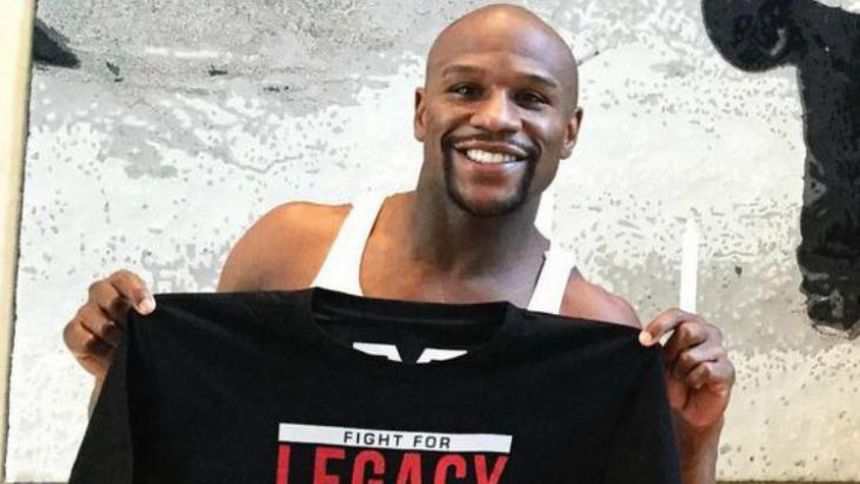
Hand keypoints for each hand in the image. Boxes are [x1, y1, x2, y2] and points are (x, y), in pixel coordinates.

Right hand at [62, 270, 154, 380]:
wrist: (132, 362)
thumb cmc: (144, 336)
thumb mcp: (154, 321)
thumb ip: (151, 313)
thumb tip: (150, 312)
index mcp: (123, 285)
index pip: (125, 279)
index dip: (136, 291)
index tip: (148, 308)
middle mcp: (102, 295)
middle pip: (102, 291)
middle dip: (119, 311)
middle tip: (131, 327)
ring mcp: (86, 313)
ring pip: (90, 314)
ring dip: (108, 332)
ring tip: (123, 345)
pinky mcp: (74, 333)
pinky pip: (76, 334)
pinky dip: (90, 343)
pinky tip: (106, 351)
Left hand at [639, 309, 734, 429]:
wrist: (686, 410)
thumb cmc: (674, 380)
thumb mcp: (659, 359)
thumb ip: (655, 344)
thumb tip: (644, 338)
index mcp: (690, 324)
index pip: (676, 315)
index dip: (659, 325)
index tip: (643, 340)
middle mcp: (708, 333)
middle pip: (687, 331)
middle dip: (671, 353)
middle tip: (670, 367)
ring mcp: (720, 351)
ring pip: (692, 355)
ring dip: (681, 371)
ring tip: (684, 377)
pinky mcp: (727, 370)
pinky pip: (705, 370)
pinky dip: (694, 380)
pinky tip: (696, 383)